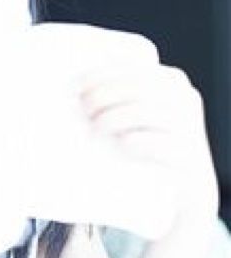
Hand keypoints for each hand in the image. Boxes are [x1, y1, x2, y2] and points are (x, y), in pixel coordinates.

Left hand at [76, 58, 219, 220]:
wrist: (183, 188)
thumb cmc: (147, 140)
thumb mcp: (137, 111)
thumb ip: (116, 95)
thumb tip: (65, 88)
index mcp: (170, 79)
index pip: (130, 69)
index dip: (99, 75)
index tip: (75, 87)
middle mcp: (185, 98)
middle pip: (135, 89)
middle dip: (102, 96)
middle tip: (82, 110)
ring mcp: (190, 128)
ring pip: (145, 113)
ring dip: (112, 119)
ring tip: (94, 129)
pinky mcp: (190, 159)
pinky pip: (161, 144)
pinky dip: (136, 143)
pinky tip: (121, 145)